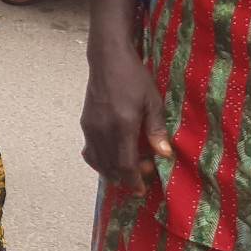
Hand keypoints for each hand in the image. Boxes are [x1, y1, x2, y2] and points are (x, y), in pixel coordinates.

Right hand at [81, 43, 171, 193]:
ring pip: (98, 161)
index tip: (142, 190)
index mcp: (122, 126)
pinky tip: (112, 157)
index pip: (125, 164)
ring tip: (129, 169)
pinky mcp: (85, 124)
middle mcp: (102, 130)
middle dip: (126, 178)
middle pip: (110, 167)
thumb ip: (157, 130)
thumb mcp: (153, 102)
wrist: (107, 60)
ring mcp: (90, 127)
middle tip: (144, 174)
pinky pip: (90, 151)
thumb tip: (165, 155)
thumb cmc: (134, 78)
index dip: (134, 181)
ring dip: (112, 171)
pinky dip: (100, 161)